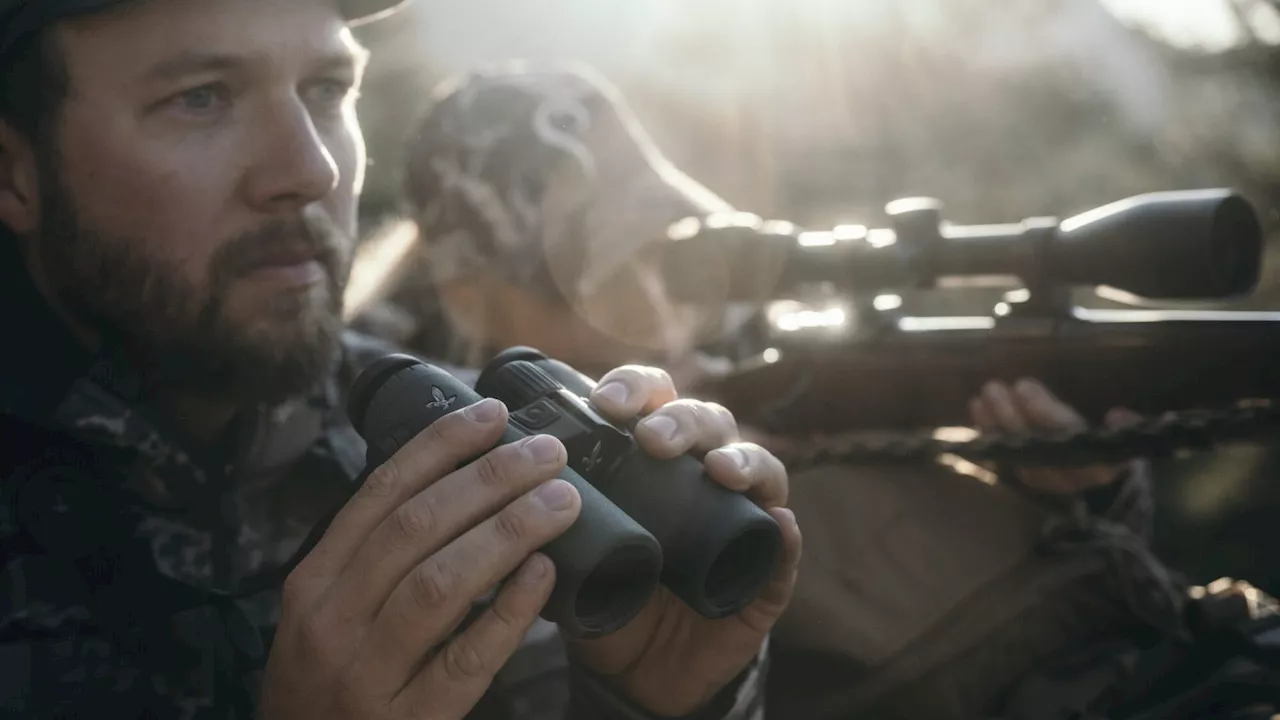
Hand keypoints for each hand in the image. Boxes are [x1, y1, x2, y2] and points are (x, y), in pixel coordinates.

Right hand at [262, 399, 580, 719]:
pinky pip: (467, 659)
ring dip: (508, 531)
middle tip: (548, 453)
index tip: (494, 414)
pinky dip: (509, 611)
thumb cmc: (327, 687)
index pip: (381, 494)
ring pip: (440, 583)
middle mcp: (331, 621)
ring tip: (561, 501)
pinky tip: (546, 575)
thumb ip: (374, 560)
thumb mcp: (327, 615)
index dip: (441, 447)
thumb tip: (457, 485)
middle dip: (489, 479)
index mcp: (314, 582)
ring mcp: (366, 675)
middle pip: (417, 528)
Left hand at [571, 366, 803, 716]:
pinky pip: (785, 548)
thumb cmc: (610, 595)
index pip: (652, 403)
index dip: (634, 389)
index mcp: (655, 459)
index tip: (604, 402)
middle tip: (653, 439)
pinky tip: (779, 522)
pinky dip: (786, 533)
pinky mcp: (768, 571)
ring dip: (742, 460)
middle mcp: (703, 475)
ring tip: (719, 470)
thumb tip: (509, 499)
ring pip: (759, 468)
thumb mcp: (573, 558)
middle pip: (707, 423)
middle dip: (682, 421)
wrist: (641, 670)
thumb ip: (548, 529)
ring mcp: (743, 518)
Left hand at [970, 378, 1141, 494]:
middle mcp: (1066, 478)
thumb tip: (1119, 417)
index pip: (1067, 437)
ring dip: (994, 424)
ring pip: (1014, 454)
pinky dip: (987, 436)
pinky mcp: (1024, 479)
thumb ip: (1128, 429)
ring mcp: (1042, 481)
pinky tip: (977, 411)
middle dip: (1011, 415)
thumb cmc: (1112, 449)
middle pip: (1033, 446)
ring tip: (982, 395)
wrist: (1103, 485)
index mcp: (1098, 466)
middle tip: (995, 386)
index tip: (1024, 385)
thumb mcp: (1126, 440)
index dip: (1044, 412)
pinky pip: (1001, 460)